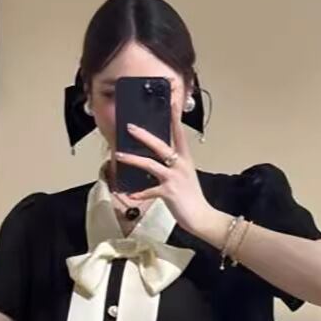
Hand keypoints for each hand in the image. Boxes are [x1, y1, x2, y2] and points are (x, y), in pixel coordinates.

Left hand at [114, 91, 212, 236]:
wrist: (201, 217)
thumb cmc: (191, 197)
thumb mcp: (184, 176)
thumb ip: (173, 166)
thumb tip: (157, 160)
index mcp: (185, 159)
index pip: (179, 134)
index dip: (174, 118)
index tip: (170, 103)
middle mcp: (180, 165)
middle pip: (161, 145)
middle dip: (144, 135)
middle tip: (130, 127)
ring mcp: (174, 178)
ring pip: (151, 164)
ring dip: (133, 159)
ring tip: (119, 155)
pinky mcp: (169, 193)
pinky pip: (150, 191)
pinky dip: (139, 193)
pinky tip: (129, 194)